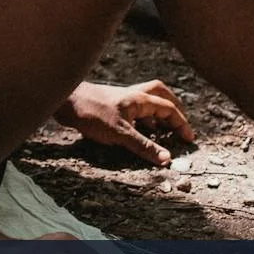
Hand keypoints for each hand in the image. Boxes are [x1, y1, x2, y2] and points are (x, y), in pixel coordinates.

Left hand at [55, 80, 194, 166]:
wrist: (64, 101)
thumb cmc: (92, 113)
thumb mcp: (120, 133)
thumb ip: (144, 146)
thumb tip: (167, 159)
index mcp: (140, 99)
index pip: (169, 109)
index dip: (181, 124)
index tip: (189, 139)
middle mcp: (133, 96)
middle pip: (160, 95)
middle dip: (173, 107)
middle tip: (179, 123)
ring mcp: (121, 100)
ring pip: (146, 102)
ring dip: (156, 113)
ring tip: (162, 129)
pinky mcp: (110, 106)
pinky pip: (132, 110)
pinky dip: (140, 119)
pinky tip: (137, 131)